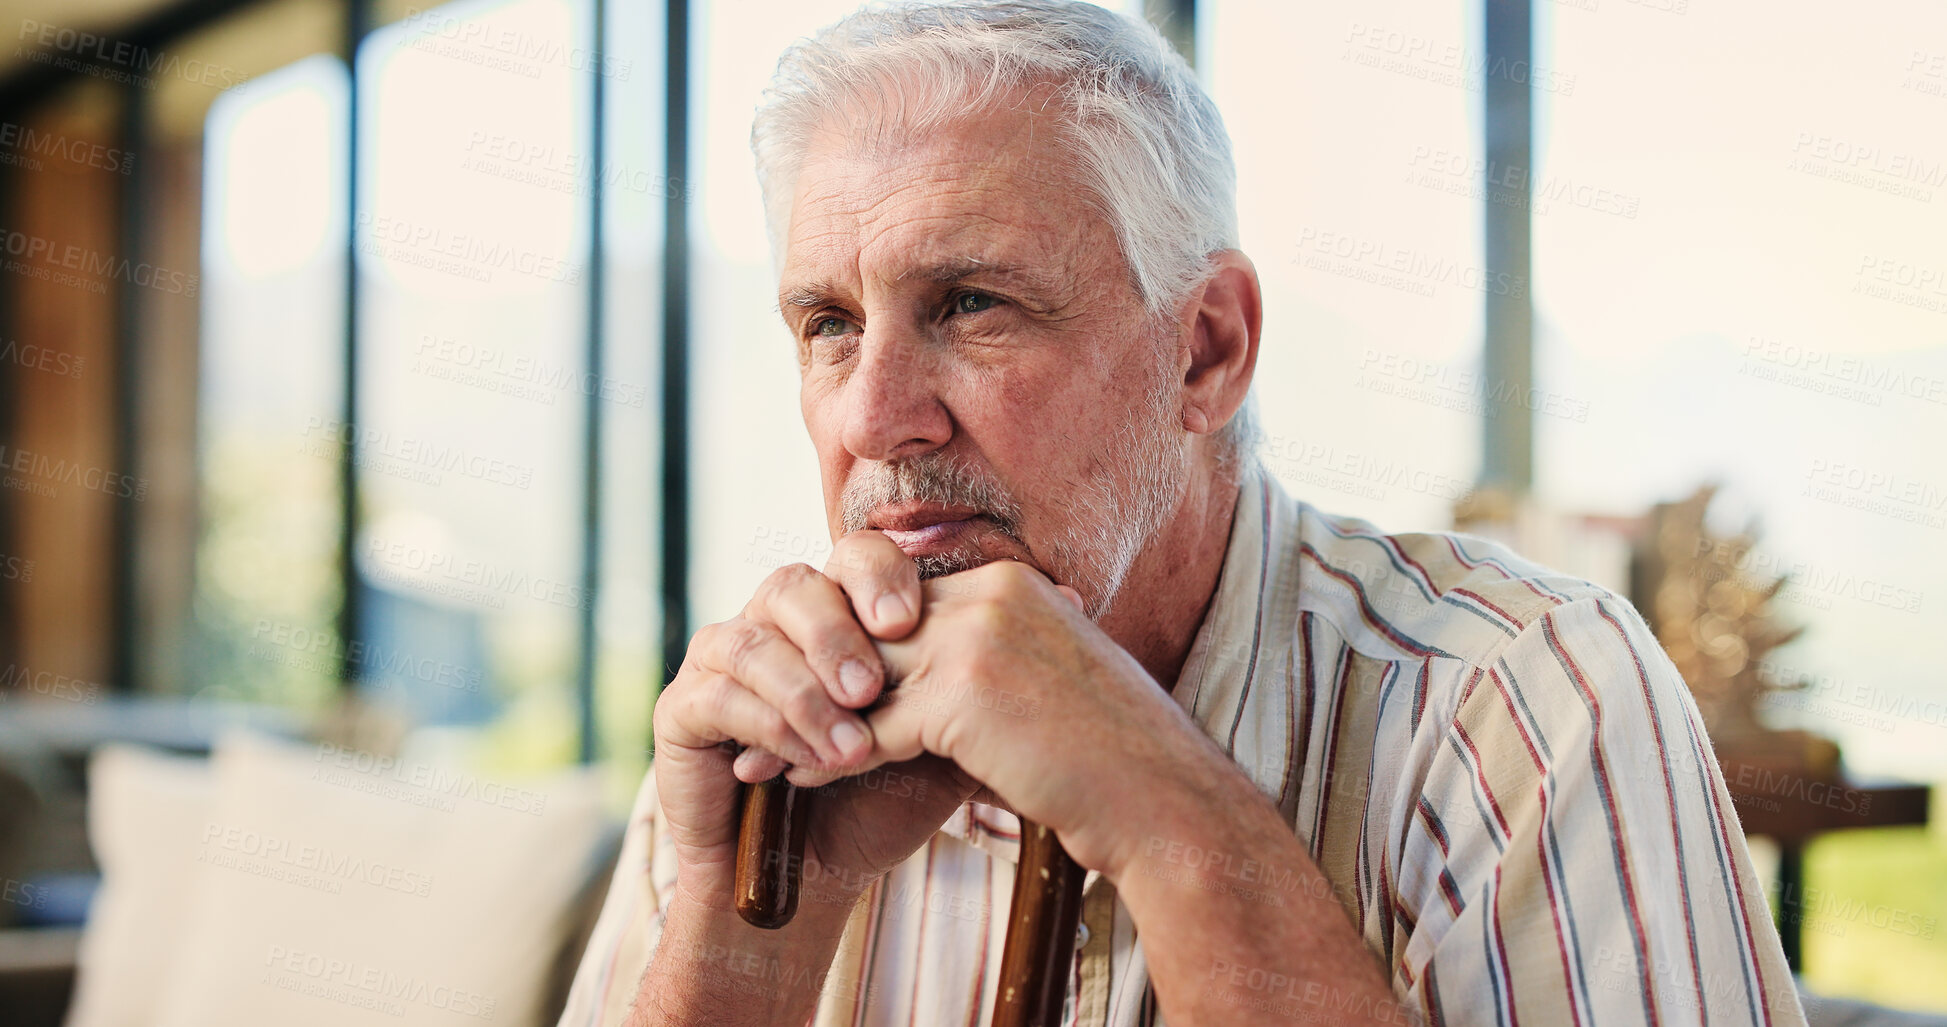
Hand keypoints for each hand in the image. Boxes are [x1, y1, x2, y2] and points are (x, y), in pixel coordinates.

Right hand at [650, 531, 982, 919]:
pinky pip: (718, 692)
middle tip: (872, 682)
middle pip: (801, 582)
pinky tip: (801, 760)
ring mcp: (723, 658)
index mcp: (837, 614)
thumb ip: (985, 675)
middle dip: (838, 629)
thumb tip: (1073, 597)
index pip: (859, 562)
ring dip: (805, 690)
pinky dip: (766, 723)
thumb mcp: (942, 739)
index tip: (914, 623)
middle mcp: (775, 623)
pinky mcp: (683, 707)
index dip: (884, 582)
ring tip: (848, 744)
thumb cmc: (880, 806)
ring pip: (754, 635)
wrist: (812, 882)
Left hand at [786, 559, 1240, 877]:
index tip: (811, 689)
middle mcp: (991, 594)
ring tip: (760, 758)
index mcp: (1011, 582)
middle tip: (761, 717)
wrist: (1166, 804)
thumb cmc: (1111, 764)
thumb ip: (976, 670)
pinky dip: (828, 759)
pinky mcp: (963, 693)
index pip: (902, 605)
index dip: (850, 650)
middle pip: (869, 632)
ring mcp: (976, 637)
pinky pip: (868, 727)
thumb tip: (912, 693)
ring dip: (804, 722)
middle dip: (811, 678)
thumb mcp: (1042, 688)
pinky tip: (797, 784)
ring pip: (859, 678)